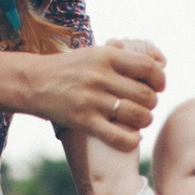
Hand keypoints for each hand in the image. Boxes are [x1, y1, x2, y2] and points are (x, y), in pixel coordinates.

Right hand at [27, 43, 166, 149]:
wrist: (33, 82)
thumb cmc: (70, 69)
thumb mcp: (95, 53)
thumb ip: (123, 56)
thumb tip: (160, 61)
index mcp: (106, 56)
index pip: (149, 68)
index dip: (160, 80)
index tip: (158, 86)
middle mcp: (100, 76)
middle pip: (146, 95)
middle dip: (151, 103)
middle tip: (144, 106)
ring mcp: (92, 100)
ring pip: (137, 116)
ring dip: (144, 121)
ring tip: (137, 120)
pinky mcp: (83, 121)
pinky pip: (119, 137)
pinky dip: (131, 141)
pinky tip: (131, 138)